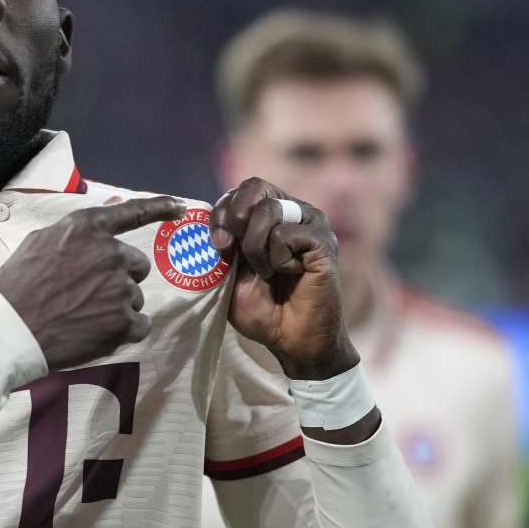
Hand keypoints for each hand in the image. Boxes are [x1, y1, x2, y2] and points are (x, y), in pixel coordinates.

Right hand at [0, 196, 185, 370]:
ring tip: (82, 317)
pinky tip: (95, 334)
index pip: (133, 212)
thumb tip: (106, 216)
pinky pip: (140, 325)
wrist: (9, 329)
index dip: (159, 207)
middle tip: (88, 295)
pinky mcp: (124, 321)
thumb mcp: (40, 242)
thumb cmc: (17, 285)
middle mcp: (110, 253)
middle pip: (136, 266)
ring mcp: (119, 287)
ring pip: (135, 298)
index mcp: (88, 229)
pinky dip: (123, 332)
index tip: (179, 207)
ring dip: (116, 308)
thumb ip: (77, 232)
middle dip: (119, 279)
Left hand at [211, 178, 358, 380]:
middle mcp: (293, 211)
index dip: (221, 212)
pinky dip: (278, 259)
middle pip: (255, 186)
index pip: (242, 190)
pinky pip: (286, 235)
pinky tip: (291, 273)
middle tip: (231, 251)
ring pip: (269, 210)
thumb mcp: (228, 274)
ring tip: (266, 272)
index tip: (218, 245)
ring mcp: (312, 224)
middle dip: (234, 218)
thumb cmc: (262, 309)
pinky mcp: (323, 242)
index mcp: (270, 215)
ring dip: (255, 247)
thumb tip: (205, 223)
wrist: (293, 341)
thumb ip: (220, 246)